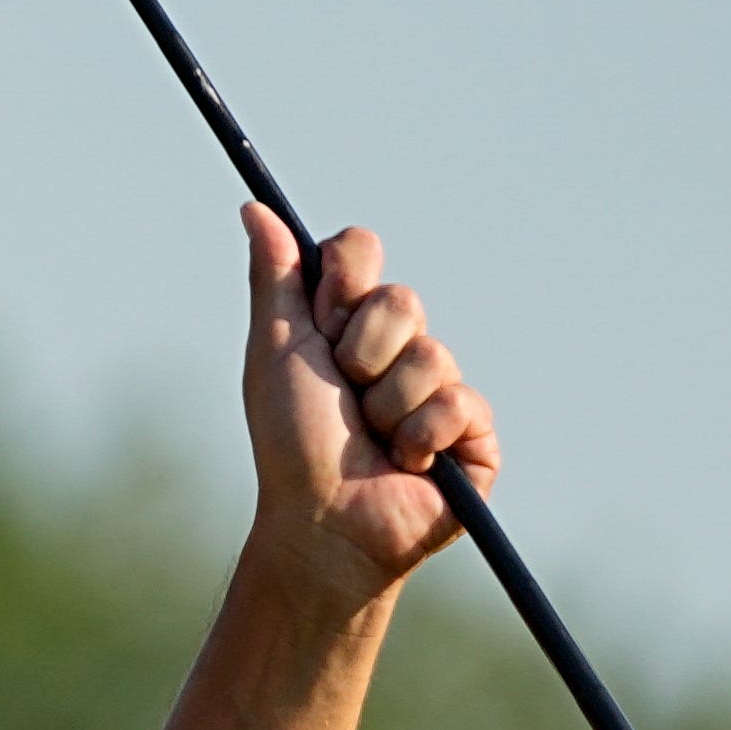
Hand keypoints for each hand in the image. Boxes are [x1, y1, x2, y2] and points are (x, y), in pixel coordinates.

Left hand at [235, 206, 498, 609]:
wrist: (322, 520)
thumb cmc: (292, 444)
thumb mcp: (277, 352)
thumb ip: (275, 279)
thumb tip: (255, 209)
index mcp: (349, 324)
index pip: (361, 253)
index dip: (343, 283)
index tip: (322, 319)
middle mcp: (399, 350)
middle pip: (401, 299)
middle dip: (361, 352)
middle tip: (344, 394)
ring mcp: (441, 390)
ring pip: (430, 355)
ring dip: (387, 405)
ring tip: (373, 440)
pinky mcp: (475, 434)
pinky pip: (459, 402)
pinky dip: (421, 435)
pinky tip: (407, 464)